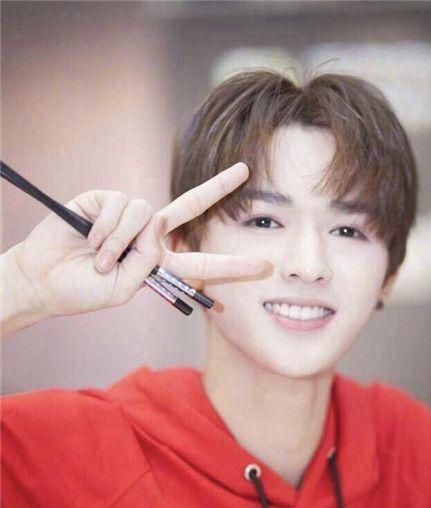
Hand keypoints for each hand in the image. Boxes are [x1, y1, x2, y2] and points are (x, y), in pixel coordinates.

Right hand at [9, 162, 270, 319]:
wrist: (44, 280)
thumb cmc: (84, 291)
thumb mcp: (124, 288)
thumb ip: (147, 262)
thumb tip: (155, 225)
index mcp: (158, 263)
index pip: (201, 262)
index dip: (231, 265)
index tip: (264, 265)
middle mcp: (148, 235)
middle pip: (189, 207)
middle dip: (217, 187)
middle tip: (244, 171)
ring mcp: (126, 216)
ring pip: (146, 214)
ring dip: (121, 243)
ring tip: (99, 261)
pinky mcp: (103, 199)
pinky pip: (121, 206)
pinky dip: (106, 229)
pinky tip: (89, 241)